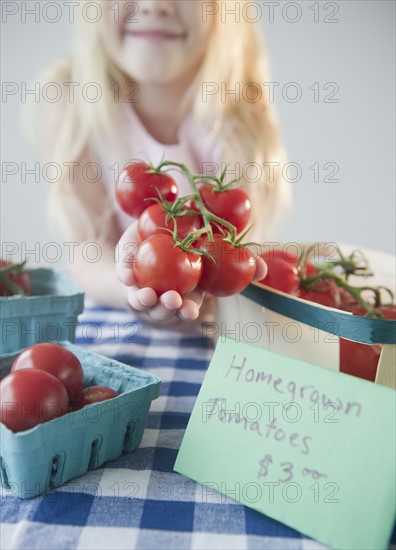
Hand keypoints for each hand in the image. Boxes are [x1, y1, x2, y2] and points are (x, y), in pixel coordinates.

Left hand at [115, 222, 266, 322]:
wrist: (145, 241)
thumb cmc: (183, 247)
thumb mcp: (208, 249)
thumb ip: (234, 258)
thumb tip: (265, 269)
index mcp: (184, 294)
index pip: (188, 307)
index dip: (189, 310)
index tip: (191, 310)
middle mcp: (163, 298)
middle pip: (165, 310)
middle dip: (168, 309)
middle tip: (173, 300)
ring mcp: (144, 293)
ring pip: (143, 303)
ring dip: (146, 300)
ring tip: (149, 294)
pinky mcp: (126, 282)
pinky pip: (124, 284)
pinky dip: (125, 279)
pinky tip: (126, 275)